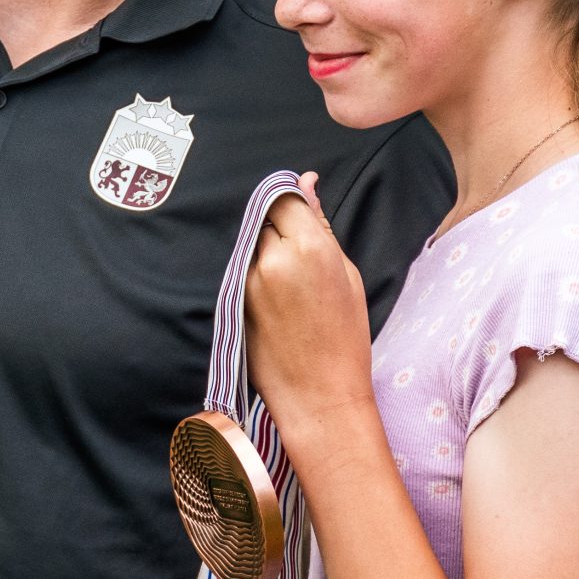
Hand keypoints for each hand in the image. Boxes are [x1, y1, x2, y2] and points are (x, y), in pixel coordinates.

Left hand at [244, 172, 374, 436]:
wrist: (319, 396)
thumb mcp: (346, 275)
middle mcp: (272, 259)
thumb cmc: (344, 338)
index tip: (298, 210)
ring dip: (264, 248)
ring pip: (249, 242)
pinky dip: (254, 271)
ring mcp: (247, 280)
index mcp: (310, 248)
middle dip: (277, 225)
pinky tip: (276, 298)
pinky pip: (241, 268)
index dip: (290, 201)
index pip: (284, 197)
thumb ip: (320, 225)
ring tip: (289, 283)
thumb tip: (307, 182)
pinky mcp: (231, 299)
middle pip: (263, 216)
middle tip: (298, 255)